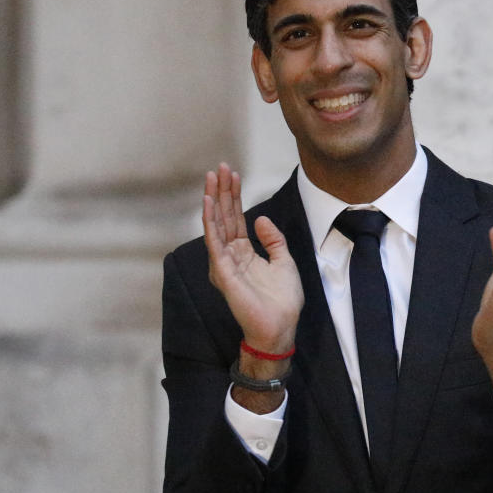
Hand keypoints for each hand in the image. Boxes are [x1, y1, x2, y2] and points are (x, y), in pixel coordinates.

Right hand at [202, 163, 303, 354]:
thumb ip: (273, 239)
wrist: (281, 326)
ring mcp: (224, 262)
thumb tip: (260, 218)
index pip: (236, 218)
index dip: (234, 196)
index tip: (233, 174)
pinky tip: (208, 202)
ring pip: (216, 224)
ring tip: (212, 177)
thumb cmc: (282, 300)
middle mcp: (231, 255)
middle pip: (224, 216)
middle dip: (222, 191)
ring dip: (213, 199)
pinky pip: (214, 241)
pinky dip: (210, 220)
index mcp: (244, 253)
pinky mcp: (222, 271)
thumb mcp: (284, 261)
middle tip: (220, 167)